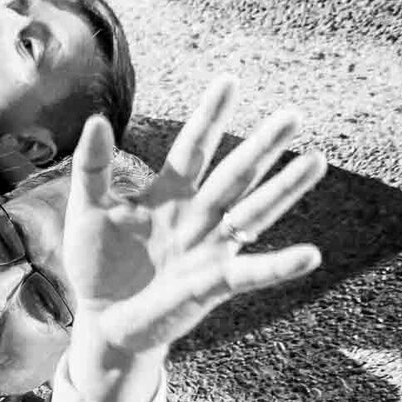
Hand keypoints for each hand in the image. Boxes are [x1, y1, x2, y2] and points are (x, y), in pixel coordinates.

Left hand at [61, 78, 326, 385]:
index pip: (194, 148)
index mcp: (167, 194)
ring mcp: (208, 249)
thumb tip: (96, 120)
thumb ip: (92, 168)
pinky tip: (310, 255)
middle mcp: (196, 216)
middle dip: (262, 146)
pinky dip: (280, 266)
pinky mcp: (212, 284)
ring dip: (284, 190)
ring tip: (316, 161)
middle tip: (293, 115)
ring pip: (253, 213)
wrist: (102, 320)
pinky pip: (251, 272)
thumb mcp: (86, 211)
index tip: (229, 80)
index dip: (210, 117)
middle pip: (234, 174)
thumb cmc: (96, 264)